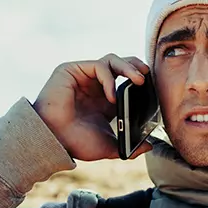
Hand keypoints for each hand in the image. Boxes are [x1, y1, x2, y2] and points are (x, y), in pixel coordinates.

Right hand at [32, 54, 152, 161]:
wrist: (54, 140)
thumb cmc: (76, 143)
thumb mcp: (110, 146)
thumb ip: (130, 146)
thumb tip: (149, 147)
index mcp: (104, 100)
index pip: (126, 81)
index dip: (139, 79)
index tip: (152, 86)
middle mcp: (95, 85)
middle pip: (120, 65)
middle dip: (136, 66)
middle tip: (147, 76)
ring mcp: (84, 76)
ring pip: (111, 60)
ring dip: (128, 67)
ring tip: (139, 79)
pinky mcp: (72, 70)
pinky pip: (99, 66)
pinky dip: (109, 78)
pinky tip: (112, 95)